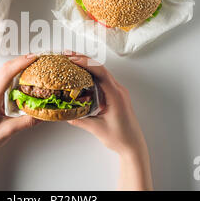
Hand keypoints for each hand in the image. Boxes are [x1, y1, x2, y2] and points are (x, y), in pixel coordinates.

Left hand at [0, 54, 40, 189]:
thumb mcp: (7, 132)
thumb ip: (26, 122)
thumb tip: (42, 114)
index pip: (6, 73)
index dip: (20, 63)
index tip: (34, 58)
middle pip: (5, 69)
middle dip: (21, 61)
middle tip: (38, 58)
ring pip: (5, 74)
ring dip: (18, 67)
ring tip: (34, 65)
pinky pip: (4, 81)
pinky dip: (15, 76)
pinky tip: (25, 79)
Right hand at [65, 52, 152, 189]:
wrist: (133, 145)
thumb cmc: (120, 138)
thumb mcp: (97, 129)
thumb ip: (81, 120)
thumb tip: (66, 113)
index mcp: (116, 95)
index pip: (101, 73)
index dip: (87, 64)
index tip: (73, 59)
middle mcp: (118, 90)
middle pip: (100, 69)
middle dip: (84, 60)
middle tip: (68, 55)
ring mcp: (118, 91)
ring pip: (101, 73)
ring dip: (87, 65)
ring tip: (71, 61)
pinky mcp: (116, 95)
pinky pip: (103, 80)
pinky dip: (91, 74)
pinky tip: (81, 75)